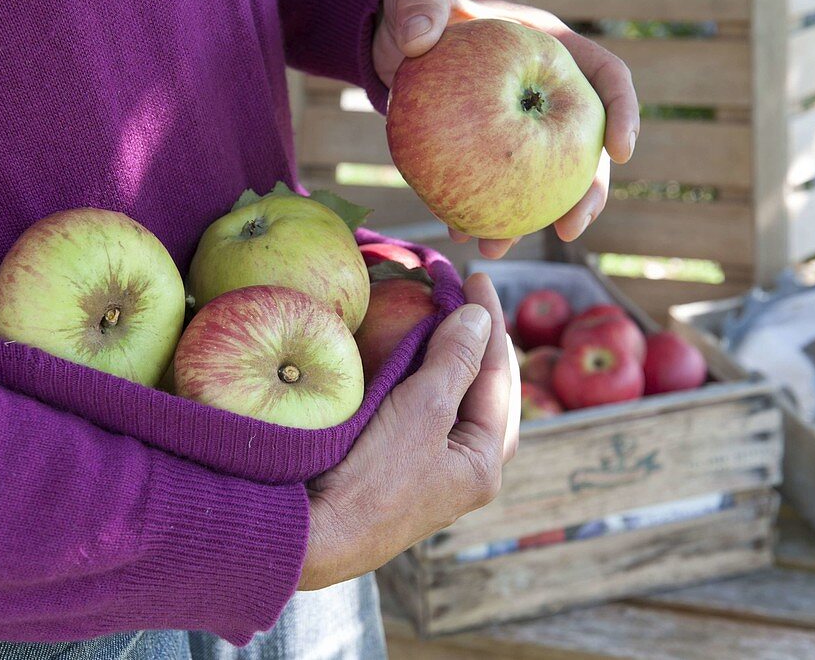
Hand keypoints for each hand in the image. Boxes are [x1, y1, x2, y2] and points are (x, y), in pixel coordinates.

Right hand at [298, 273, 519, 589]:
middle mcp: (463, 471)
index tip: (475, 277)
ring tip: (440, 316)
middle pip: (482, 391)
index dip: (489, 321)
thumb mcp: (422, 410)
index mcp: (483, 463)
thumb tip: (479, 316)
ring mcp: (429, 472)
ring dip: (446, 358)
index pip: (498, 377)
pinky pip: (418, 413)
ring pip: (450, 401)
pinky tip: (404, 358)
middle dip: (477, 341)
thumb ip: (455, 360)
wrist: (315, 537)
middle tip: (465, 295)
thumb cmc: (374, 476)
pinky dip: (417, 379)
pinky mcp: (395, 469)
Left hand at [373, 0, 639, 258]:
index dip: (623, 113)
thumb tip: (416, 38)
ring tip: (494, 247)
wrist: (398, 38)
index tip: (621, 152)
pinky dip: (476, 210)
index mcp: (553, 48)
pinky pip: (491, 185)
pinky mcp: (486, 150)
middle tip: (569, 230)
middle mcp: (546, 93)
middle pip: (585, 147)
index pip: (607, 77)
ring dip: (523, 220)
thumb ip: (420, 8)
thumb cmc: (423, 6)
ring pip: (540, 179)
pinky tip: (457, 232)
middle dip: (583, 194)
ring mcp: (518, 126)